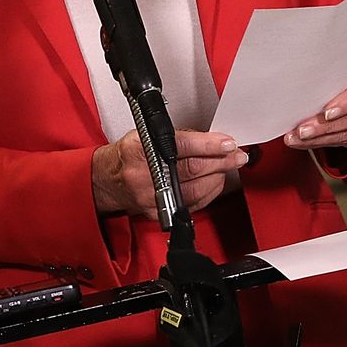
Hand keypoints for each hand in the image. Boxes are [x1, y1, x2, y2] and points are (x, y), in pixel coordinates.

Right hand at [92, 129, 245, 216]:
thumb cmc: (128, 155)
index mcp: (140, 150)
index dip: (208, 145)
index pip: (181, 146)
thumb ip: (177, 138)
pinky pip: (192, 205)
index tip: (226, 143)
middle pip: (192, 169)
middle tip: (237, 155)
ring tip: (228, 166)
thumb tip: (210, 140)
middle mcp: (145, 175)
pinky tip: (215, 182)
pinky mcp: (159, 212)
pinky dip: (208, 192)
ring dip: (218, 178)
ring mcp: (152, 197)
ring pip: (196, 190)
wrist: (110, 179)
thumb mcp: (146, 134)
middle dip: (221, 161)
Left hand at [286, 55, 346, 148]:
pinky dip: (322, 142)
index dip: (345, 104)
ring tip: (296, 139)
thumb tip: (303, 71)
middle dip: (324, 127)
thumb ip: (332, 66)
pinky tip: (304, 142)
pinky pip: (344, 140)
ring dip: (318, 138)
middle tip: (302, 131)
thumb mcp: (346, 58)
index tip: (326, 114)